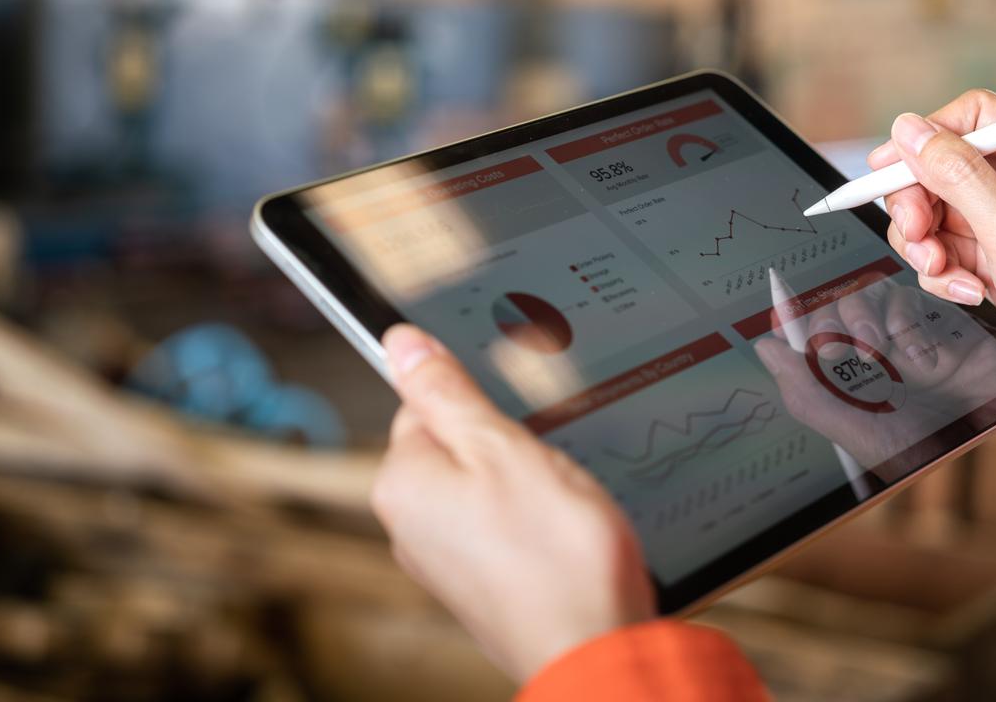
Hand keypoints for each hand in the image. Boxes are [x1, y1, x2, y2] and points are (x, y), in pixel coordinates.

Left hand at [370, 325, 655, 681]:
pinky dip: (533, 522)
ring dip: (526, 482)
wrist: (596, 652)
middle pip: (457, 444)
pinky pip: (502, 527)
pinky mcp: (481, 585)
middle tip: (547, 462)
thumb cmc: (556, 555)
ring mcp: (444, 560)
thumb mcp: (502, 446)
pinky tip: (564, 533)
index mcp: (403, 482)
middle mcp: (409, 525)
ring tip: (562, 502)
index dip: (482, 402)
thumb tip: (399, 342)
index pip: (424, 402)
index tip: (519, 414)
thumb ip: (447, 391)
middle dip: (507, 442)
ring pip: (485, 486)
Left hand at [754, 273, 995, 475]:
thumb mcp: (855, 431)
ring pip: (863, 296)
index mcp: (840, 377)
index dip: (792, 323)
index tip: (786, 321)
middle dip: (831, 324)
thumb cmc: (920, 446)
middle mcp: (865, 352)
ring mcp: (898, 334)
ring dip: (863, 317)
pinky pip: (904, 298)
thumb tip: (764, 348)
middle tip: (849, 351)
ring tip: (880, 350)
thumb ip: (805, 389)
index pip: (803, 333)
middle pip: (830, 308)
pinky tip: (922, 357)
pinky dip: (906, 321)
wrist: (987, 440)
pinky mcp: (931, 321)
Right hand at [866, 90, 995, 424]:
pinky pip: (951, 249)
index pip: (976, 118)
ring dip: (931, 244)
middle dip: (922, 203)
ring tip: (947, 272)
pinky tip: (967, 292)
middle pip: (948, 167)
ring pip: (942, 211)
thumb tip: (910, 132)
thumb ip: (958, 178)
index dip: (926, 139)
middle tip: (915, 232)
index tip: (886, 169)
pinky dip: (945, 271)